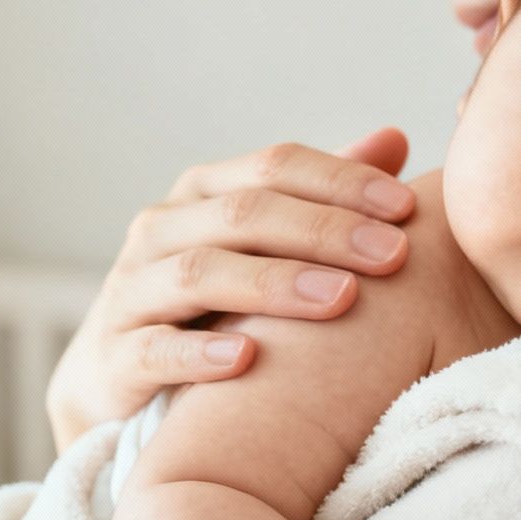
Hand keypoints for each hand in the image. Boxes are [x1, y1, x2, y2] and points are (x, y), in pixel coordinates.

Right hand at [45, 128, 415, 450]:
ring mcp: (131, 291)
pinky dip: (199, 353)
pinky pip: (154, 350)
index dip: (342, 180)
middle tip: (393, 255)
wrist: (117, 381)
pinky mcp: (113, 358)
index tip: (407, 207)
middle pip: (245, 214)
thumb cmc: (213, 305)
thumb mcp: (265, 246)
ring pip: (201, 274)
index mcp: (204, 193)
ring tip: (341, 299)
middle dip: (325, 230)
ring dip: (275, 284)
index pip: (276, 166)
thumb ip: (324, 196)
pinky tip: (247, 359)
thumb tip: (394, 139)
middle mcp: (162, 230)